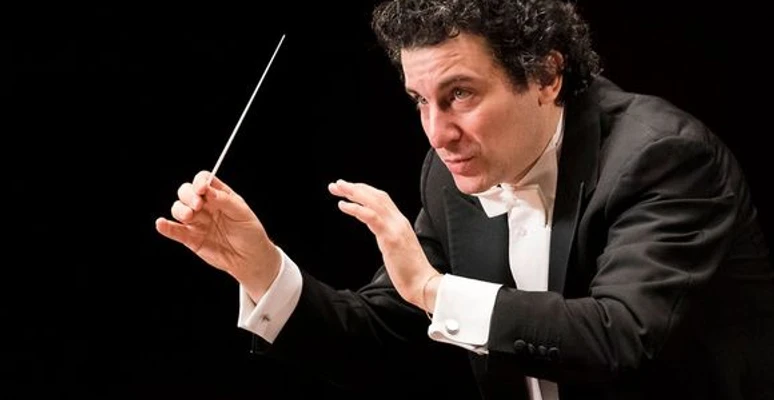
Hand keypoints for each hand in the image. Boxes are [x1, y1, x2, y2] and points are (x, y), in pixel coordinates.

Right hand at [155, 170, 280, 299]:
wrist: (250, 258)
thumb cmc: (249, 232)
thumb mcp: (242, 213)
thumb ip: (225, 201)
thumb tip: (207, 190)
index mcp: (218, 195)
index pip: (203, 180)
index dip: (199, 182)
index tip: (202, 189)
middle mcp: (205, 206)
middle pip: (186, 192)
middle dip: (188, 196)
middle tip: (197, 205)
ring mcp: (196, 222)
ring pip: (178, 209)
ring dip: (179, 210)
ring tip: (189, 216)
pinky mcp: (190, 238)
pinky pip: (174, 231)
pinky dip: (166, 227)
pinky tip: (161, 224)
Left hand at [328, 179, 439, 309]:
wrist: (424, 284)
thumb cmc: (410, 272)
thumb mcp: (397, 248)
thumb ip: (388, 236)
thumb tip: (378, 232)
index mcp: (400, 223)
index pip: (382, 199)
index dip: (364, 191)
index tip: (348, 190)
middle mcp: (399, 221)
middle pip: (376, 195)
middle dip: (355, 188)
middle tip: (336, 184)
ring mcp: (396, 228)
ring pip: (373, 201)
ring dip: (353, 193)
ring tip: (337, 189)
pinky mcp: (390, 237)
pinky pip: (371, 216)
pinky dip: (356, 208)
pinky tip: (343, 205)